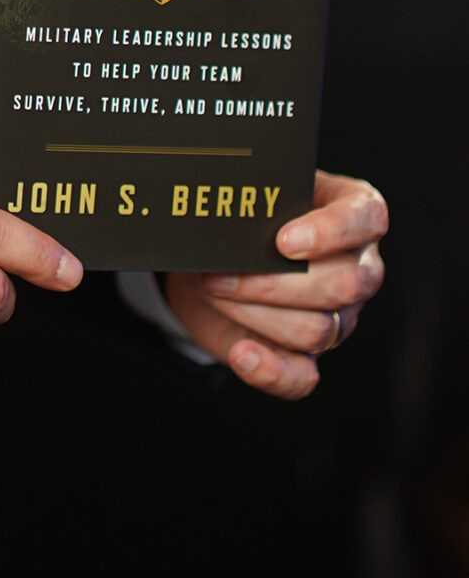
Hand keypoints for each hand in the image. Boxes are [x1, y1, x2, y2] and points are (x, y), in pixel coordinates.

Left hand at [162, 168, 387, 398]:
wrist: (213, 263)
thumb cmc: (245, 220)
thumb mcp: (250, 199)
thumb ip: (251, 201)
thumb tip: (227, 212)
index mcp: (354, 215)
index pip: (366, 219)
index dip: (331, 231)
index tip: (283, 240)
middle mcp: (358, 268)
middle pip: (342, 284)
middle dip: (273, 281)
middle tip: (219, 271)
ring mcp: (340, 318)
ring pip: (316, 329)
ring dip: (254, 312)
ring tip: (211, 289)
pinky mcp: (309, 357)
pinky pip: (302, 377)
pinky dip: (269, 369)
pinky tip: (241, 353)